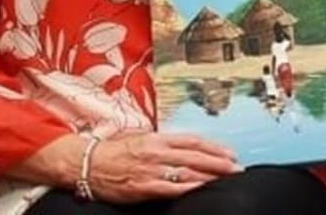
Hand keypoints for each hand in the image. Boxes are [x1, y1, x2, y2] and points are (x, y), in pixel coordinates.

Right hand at [89, 131, 241, 202]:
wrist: (88, 163)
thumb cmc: (114, 151)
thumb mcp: (141, 138)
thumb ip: (162, 142)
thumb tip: (183, 147)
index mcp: (158, 138)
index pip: (193, 140)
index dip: (214, 147)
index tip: (230, 153)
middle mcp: (157, 151)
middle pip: (195, 156)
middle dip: (219, 162)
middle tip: (237, 167)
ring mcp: (151, 170)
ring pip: (187, 171)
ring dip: (209, 175)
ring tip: (226, 178)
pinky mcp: (144, 187)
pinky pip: (171, 188)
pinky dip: (188, 187)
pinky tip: (202, 188)